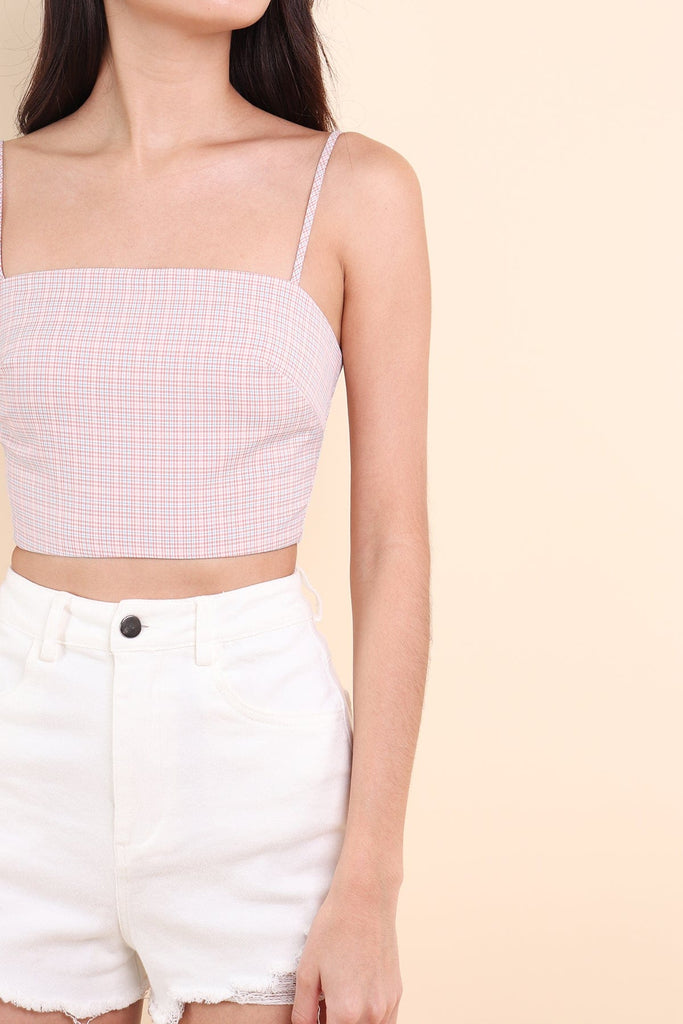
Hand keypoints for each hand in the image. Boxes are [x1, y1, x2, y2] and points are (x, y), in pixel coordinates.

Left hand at [291, 873, 402, 1023]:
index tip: (314, 1016)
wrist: (365, 900)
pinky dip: (368, 1022)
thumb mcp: (306, 971)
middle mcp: (372, 1014)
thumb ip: (303, 1012)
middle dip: (332, 1023)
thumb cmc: (333, 930)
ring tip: (336, 1003)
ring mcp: (387, 1006)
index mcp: (346, 1011)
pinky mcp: (396, 995)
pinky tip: (354, 1003)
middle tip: (322, 1008)